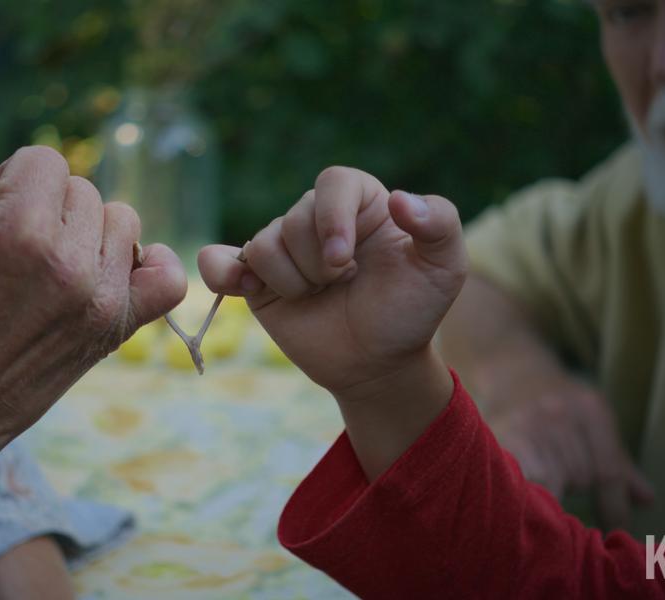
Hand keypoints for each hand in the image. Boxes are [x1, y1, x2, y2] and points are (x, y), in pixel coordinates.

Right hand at [0, 146, 185, 455]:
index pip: (44, 161)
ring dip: (88, 235)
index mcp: (20, 231)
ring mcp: (100, 301)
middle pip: (83, 191)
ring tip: (50, 268)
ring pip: (122, 222)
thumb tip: (30, 190)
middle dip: (46, 211)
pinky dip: (153, 267)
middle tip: (13, 255)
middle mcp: (70, 264)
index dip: (13, 183)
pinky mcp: (116, 331)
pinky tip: (116, 272)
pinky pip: (168, 281)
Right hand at [199, 167, 466, 397]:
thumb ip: (439, 223)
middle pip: (294, 219)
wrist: (378, 363)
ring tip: (318, 297)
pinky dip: (221, 270)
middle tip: (343, 286)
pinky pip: (220, 261)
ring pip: (262, 245)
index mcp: (360, 203)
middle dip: (318, 264)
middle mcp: (317, 219)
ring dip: (293, 283)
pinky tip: (241, 285)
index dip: (332, 218)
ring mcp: (284, 249)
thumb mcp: (444, 267)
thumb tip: (401, 200)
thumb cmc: (411, 310)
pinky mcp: (256, 280)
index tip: (345, 262)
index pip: (333, 183)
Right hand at [482, 367, 654, 529]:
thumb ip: (619, 463)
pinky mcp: (504, 434)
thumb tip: (647, 501)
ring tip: (546, 486)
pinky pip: (524, 477)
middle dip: (575, 486)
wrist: (513, 373)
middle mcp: (561, 414)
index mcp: (591, 410)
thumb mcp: (595, 423)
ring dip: (552, 490)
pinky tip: (529, 495)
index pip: (608, 470)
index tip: (616, 530)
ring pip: (551, 479)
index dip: (613, 506)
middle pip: (579, 476)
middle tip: (565, 486)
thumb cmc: (563, 406)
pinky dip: (529, 490)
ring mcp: (530, 423)